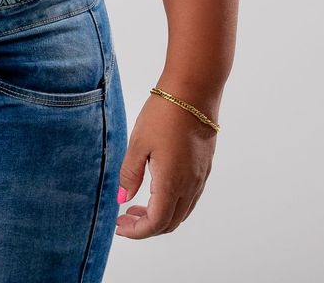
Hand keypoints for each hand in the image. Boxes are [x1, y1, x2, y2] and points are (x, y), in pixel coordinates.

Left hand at [115, 90, 216, 238]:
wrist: (194, 91)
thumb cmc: (164, 114)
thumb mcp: (138, 143)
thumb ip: (130, 174)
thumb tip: (123, 198)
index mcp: (171, 183)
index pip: (155, 223)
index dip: (136, 231)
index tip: (119, 226)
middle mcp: (190, 185)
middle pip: (170, 223)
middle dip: (146, 227)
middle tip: (124, 218)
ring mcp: (200, 177)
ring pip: (182, 212)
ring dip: (160, 217)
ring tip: (136, 206)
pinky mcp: (204, 168)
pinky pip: (190, 198)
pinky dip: (172, 205)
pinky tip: (156, 191)